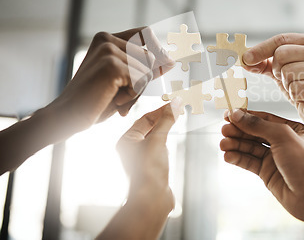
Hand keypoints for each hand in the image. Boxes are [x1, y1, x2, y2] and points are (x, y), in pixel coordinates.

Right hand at [49, 27, 173, 132]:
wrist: (67, 116)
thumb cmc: (96, 100)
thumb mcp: (124, 81)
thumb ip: (144, 68)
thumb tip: (171, 61)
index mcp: (107, 38)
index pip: (146, 33)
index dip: (159, 48)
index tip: (168, 63)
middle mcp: (107, 39)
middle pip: (150, 56)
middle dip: (144, 79)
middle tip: (122, 94)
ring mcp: (108, 51)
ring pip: (147, 70)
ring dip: (137, 90)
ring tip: (115, 97)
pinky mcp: (112, 65)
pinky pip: (140, 81)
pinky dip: (132, 95)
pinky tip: (113, 99)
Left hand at [96, 100, 181, 239]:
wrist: (151, 199)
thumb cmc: (149, 170)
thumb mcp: (158, 140)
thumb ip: (166, 120)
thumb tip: (174, 103)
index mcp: (126, 141)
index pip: (144, 119)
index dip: (160, 110)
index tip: (174, 103)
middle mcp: (131, 149)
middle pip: (148, 127)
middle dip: (163, 118)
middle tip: (177, 109)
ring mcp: (141, 159)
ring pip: (154, 138)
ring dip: (165, 129)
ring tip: (177, 120)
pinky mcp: (151, 168)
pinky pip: (159, 149)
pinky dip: (166, 141)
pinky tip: (173, 139)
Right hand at [220, 109, 303, 223]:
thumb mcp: (283, 137)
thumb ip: (258, 125)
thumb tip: (237, 114)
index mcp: (293, 130)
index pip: (265, 119)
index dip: (246, 116)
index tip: (229, 114)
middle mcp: (284, 143)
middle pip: (255, 133)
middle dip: (238, 131)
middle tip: (223, 130)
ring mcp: (275, 158)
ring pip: (250, 148)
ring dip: (235, 145)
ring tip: (222, 144)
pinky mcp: (267, 173)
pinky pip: (250, 162)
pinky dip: (238, 158)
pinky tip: (228, 156)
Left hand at [242, 33, 303, 131]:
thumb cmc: (301, 85)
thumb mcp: (281, 69)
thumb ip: (263, 62)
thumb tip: (243, 59)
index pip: (281, 39)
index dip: (261, 49)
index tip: (245, 59)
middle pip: (281, 54)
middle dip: (277, 70)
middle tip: (287, 79)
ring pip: (287, 72)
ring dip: (287, 84)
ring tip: (297, 87)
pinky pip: (295, 89)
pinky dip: (294, 95)